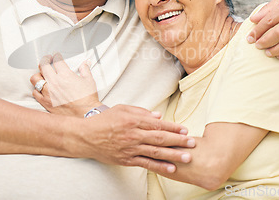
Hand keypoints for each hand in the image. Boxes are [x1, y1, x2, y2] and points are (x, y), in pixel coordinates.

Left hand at [31, 53, 100, 116]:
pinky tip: (41, 88)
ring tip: (42, 74)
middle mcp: (55, 82)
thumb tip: (85, 63)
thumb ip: (85, 69)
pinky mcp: (45, 102)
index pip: (56, 60)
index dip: (56, 56)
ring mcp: (48, 92)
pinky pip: (35, 92)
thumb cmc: (88, 98)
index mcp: (65, 75)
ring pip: (35, 78)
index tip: (56, 55)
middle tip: (47, 60)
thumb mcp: (89, 81)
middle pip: (43, 66)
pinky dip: (37, 89)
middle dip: (44, 60)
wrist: (85, 114)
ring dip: (38, 74)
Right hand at [77, 105, 194, 174]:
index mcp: (133, 121)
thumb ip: (140, 112)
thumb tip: (158, 116)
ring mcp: (130, 149)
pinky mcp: (127, 160)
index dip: (173, 127)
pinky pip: (146, 164)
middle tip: (192, 143)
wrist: (86, 137)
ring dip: (173, 155)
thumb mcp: (121, 109)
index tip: (185, 129)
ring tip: (187, 157)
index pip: (157, 124)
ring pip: (155, 152)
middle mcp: (133, 135)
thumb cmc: (104, 121)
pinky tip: (171, 168)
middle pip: (160, 138)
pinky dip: (159, 167)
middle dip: (178, 140)